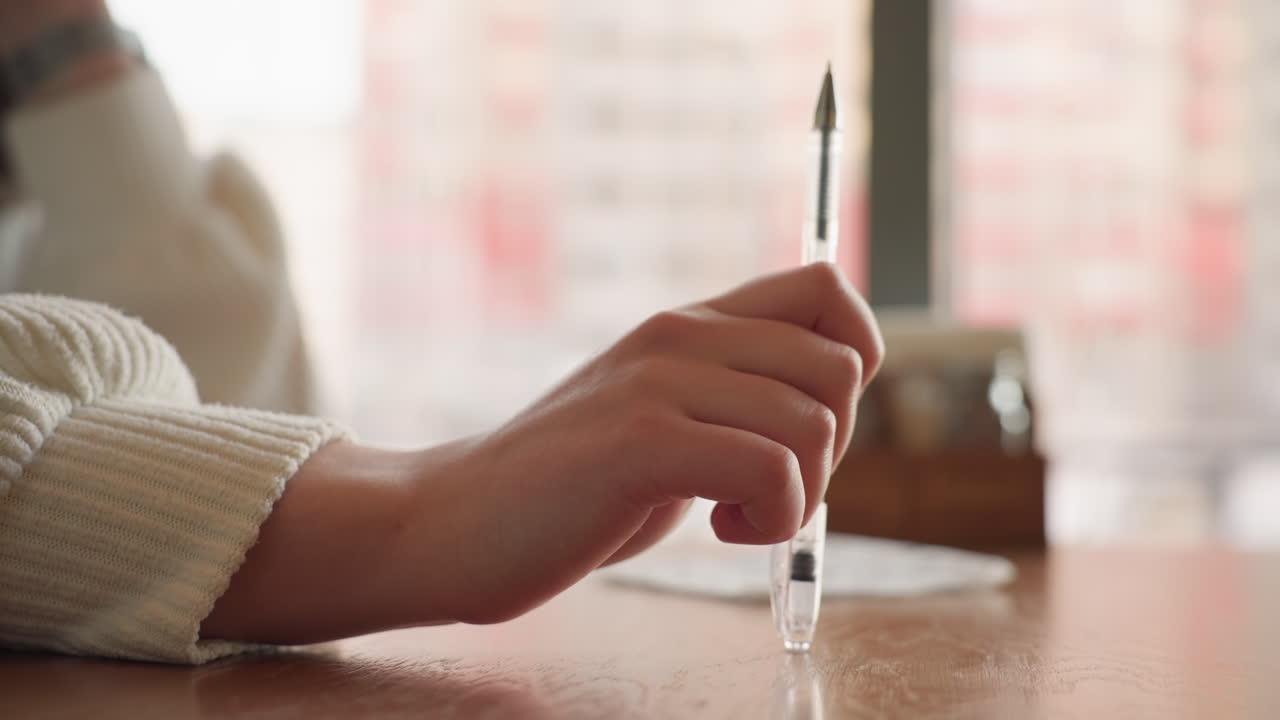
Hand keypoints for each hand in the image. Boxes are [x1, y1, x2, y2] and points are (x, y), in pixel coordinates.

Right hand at [204, 263, 882, 640]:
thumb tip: (825, 414)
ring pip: (811, 423)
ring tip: (731, 517)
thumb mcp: (660, 424)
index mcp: (686, 325)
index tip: (812, 427)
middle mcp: (678, 335)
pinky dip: (769, 519)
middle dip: (832, 448)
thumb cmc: (565, 491)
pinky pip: (770, 469)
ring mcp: (656, 382)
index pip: (823, 286)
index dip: (855, 353)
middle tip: (768, 490)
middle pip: (838, 364)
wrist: (449, 523)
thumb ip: (727, 402)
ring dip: (798, 495)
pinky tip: (717, 528)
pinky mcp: (639, 440)